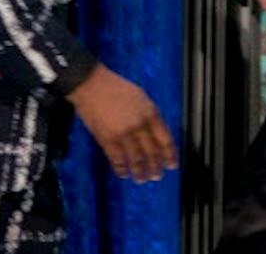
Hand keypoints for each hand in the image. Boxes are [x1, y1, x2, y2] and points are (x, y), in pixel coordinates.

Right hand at [65, 64, 175, 182]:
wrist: (93, 87)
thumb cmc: (118, 89)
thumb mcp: (142, 97)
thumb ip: (150, 115)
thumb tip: (156, 131)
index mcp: (151, 113)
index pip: (164, 138)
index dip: (169, 154)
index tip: (172, 164)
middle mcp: (140, 126)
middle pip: (151, 151)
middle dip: (156, 166)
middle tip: (158, 176)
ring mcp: (123, 134)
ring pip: (135, 158)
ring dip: (140, 171)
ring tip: (143, 179)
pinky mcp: (107, 140)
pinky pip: (117, 159)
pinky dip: (121, 168)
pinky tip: (124, 174)